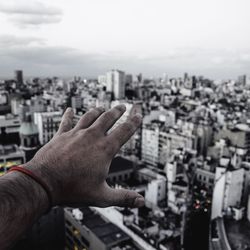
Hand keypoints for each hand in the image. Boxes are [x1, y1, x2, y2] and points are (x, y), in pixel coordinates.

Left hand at [23, 105, 144, 207]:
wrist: (43, 183)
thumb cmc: (72, 190)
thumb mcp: (102, 196)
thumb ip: (123, 197)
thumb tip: (141, 202)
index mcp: (104, 149)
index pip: (124, 131)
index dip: (134, 122)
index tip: (139, 114)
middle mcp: (91, 137)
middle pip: (108, 118)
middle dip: (117, 111)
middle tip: (122, 106)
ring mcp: (76, 134)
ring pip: (90, 116)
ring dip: (97, 111)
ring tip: (102, 107)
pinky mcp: (61, 136)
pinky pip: (66, 122)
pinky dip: (68, 115)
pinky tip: (69, 109)